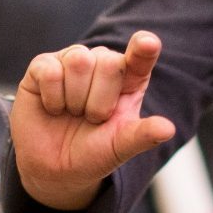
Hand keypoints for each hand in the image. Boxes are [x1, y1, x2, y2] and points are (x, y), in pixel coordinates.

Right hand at [9, 31, 175, 209]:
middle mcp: (102, 63)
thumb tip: (169, 128)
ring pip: (79, 61)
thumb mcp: (118, 148)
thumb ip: (142, 135)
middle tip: (91, 119)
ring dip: (75, 99)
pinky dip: (52, 98)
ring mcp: (72, 61)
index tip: (148, 43)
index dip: (144, 49)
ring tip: (72, 112)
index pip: (140, 58)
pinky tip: (52, 108)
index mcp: (128, 80)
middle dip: (99, 101)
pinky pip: (51, 71)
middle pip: (108, 62)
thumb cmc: (92, 153)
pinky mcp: (43, 65)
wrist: (52, 168)